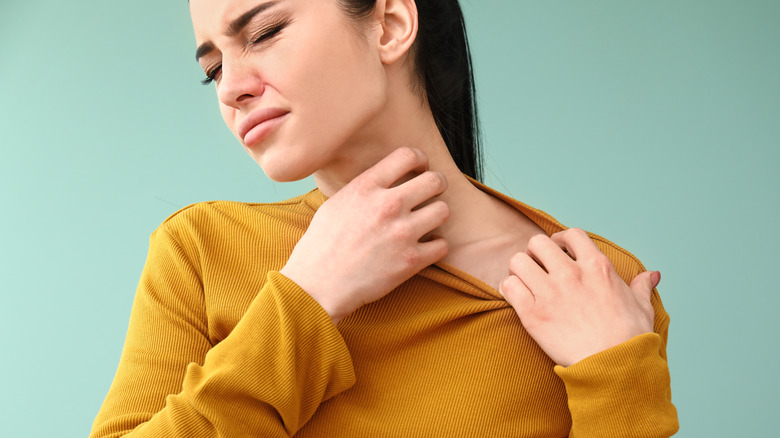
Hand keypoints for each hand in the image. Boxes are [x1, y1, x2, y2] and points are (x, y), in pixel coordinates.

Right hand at [280, 147, 449, 323]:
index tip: (420, 169)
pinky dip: (436, 247)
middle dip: (437, 185)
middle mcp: (387, 206)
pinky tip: (424, 248)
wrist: (317, 286)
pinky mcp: (410, 261)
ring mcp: (401, 233)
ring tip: (426, 223)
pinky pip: (442, 245)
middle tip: (431, 195)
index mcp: (366, 187)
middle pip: (435, 180)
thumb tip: (386, 177)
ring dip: (437, 216)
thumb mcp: (336, 203)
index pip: (408, 155)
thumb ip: (365, 188)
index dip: (420, 159)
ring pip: (443, 211)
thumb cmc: (322, 245)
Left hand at [499, 228, 657, 366]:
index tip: (559, 250)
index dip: (561, 239)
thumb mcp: (641, 307)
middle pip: (537, 242)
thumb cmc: (629, 338)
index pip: (571, 235)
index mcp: (596, 267)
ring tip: (525, 282)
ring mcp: (550, 292)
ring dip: (519, 270)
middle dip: (535, 252)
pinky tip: (517, 298)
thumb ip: (641, 286)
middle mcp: (570, 274)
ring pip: (518, 261)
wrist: (613, 366)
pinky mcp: (533, 313)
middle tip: (537, 267)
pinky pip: (508, 286)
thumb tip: (652, 275)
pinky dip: (509, 289)